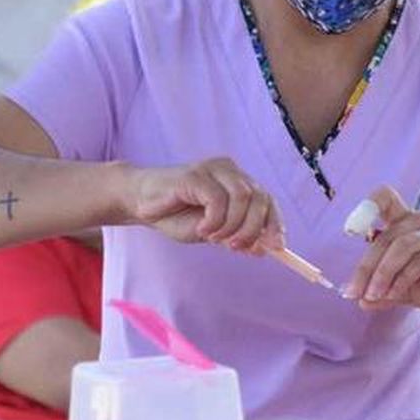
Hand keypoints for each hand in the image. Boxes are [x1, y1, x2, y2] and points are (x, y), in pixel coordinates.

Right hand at [125, 158, 284, 252]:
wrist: (141, 204)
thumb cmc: (176, 216)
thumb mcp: (213, 232)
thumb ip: (238, 237)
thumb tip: (265, 249)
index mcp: (238, 183)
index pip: (268, 200)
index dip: (275, 224)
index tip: (277, 247)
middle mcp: (230, 171)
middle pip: (260, 198)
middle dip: (253, 229)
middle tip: (234, 247)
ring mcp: (213, 169)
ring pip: (243, 197)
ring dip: (233, 225)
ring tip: (213, 237)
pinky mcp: (195, 174)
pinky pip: (217, 199)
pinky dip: (215, 220)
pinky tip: (202, 229)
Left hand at [343, 186, 419, 313]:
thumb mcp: (400, 289)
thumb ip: (379, 292)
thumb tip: (357, 300)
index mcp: (405, 222)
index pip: (384, 197)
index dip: (365, 207)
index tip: (350, 231)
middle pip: (383, 237)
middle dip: (365, 267)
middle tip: (353, 292)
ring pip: (398, 248)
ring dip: (381, 274)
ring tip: (372, 296)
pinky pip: (416, 263)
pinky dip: (400, 281)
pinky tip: (393, 296)